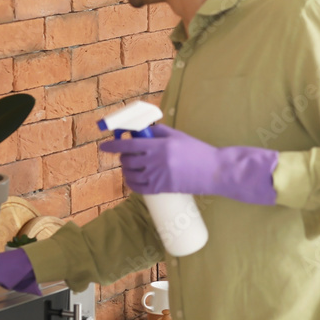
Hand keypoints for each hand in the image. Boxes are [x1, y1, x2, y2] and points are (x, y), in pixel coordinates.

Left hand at [99, 124, 279, 204]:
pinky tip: (133, 179)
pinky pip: (138, 188)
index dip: (114, 145)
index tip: (105, 146)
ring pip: (131, 175)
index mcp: (160, 145)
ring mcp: (158, 176)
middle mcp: (156, 161)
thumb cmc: (198, 151)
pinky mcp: (162, 189)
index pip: (129, 145)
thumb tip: (139, 130)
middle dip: (123, 158)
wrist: (214, 171)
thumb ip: (158, 131)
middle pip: (128, 160)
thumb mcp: (178, 136)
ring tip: (130, 167)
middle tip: (126, 155)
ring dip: (126, 170)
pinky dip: (132, 183)